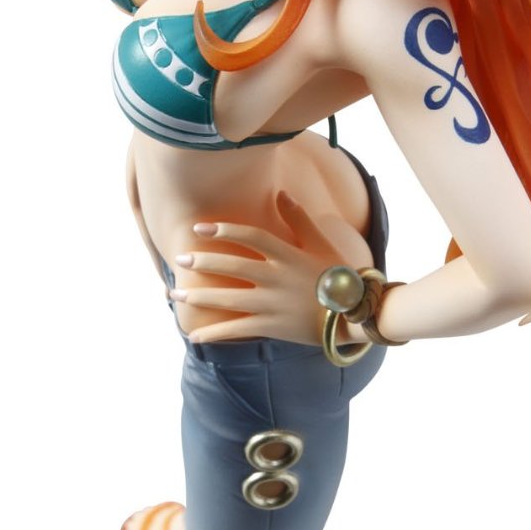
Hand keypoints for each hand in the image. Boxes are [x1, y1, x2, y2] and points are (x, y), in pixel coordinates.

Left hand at [172, 191, 348, 345]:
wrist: (354, 314)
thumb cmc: (340, 275)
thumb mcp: (321, 243)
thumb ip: (299, 219)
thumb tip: (281, 193)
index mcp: (289, 255)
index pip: (252, 236)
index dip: (226, 230)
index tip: (200, 228)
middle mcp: (278, 278)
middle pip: (235, 266)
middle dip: (205, 261)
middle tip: (180, 258)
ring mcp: (274, 304)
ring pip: (230, 298)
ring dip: (200, 295)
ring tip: (176, 292)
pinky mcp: (273, 327)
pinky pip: (238, 330)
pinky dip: (215, 333)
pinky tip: (193, 335)